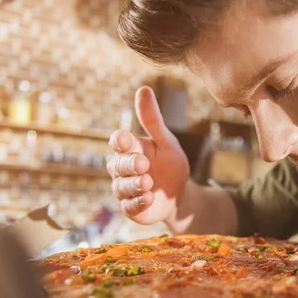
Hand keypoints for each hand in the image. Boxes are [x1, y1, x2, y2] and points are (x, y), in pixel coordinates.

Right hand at [107, 86, 189, 224]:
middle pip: (118, 165)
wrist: (179, 193)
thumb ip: (153, 120)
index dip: (120, 141)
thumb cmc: (169, 164)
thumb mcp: (166, 141)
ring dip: (134, 184)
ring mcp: (125, 190)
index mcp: (130, 150)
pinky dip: (138, 202)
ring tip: (148, 181)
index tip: (124, 139)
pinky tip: (149, 197)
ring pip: (122, 187)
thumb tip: (144, 89)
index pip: (118, 143)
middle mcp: (123, 170)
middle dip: (130, 164)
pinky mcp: (132, 209)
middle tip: (143, 163)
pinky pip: (130, 206)